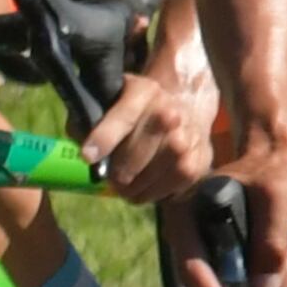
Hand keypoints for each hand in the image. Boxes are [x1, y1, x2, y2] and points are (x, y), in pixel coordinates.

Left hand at [81, 47, 218, 205]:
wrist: (187, 105)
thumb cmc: (140, 107)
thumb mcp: (112, 99)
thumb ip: (90, 121)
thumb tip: (87, 154)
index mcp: (145, 92)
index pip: (124, 118)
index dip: (104, 139)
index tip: (88, 157)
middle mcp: (170, 115)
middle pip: (134, 157)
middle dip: (116, 173)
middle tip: (111, 179)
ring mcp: (187, 140)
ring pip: (151, 177)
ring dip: (134, 189)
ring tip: (125, 189)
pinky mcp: (199, 162)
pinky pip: (170, 189)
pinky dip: (155, 194)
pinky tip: (147, 188)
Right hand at [173, 117, 286, 286]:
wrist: (280, 156)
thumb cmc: (273, 169)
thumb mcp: (275, 195)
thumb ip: (270, 238)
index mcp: (188, 218)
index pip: (192, 269)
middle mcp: (196, 238)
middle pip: (216, 285)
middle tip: (286, 276)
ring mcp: (218, 248)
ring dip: (274, 283)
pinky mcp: (239, 254)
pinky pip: (257, 281)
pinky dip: (280, 279)